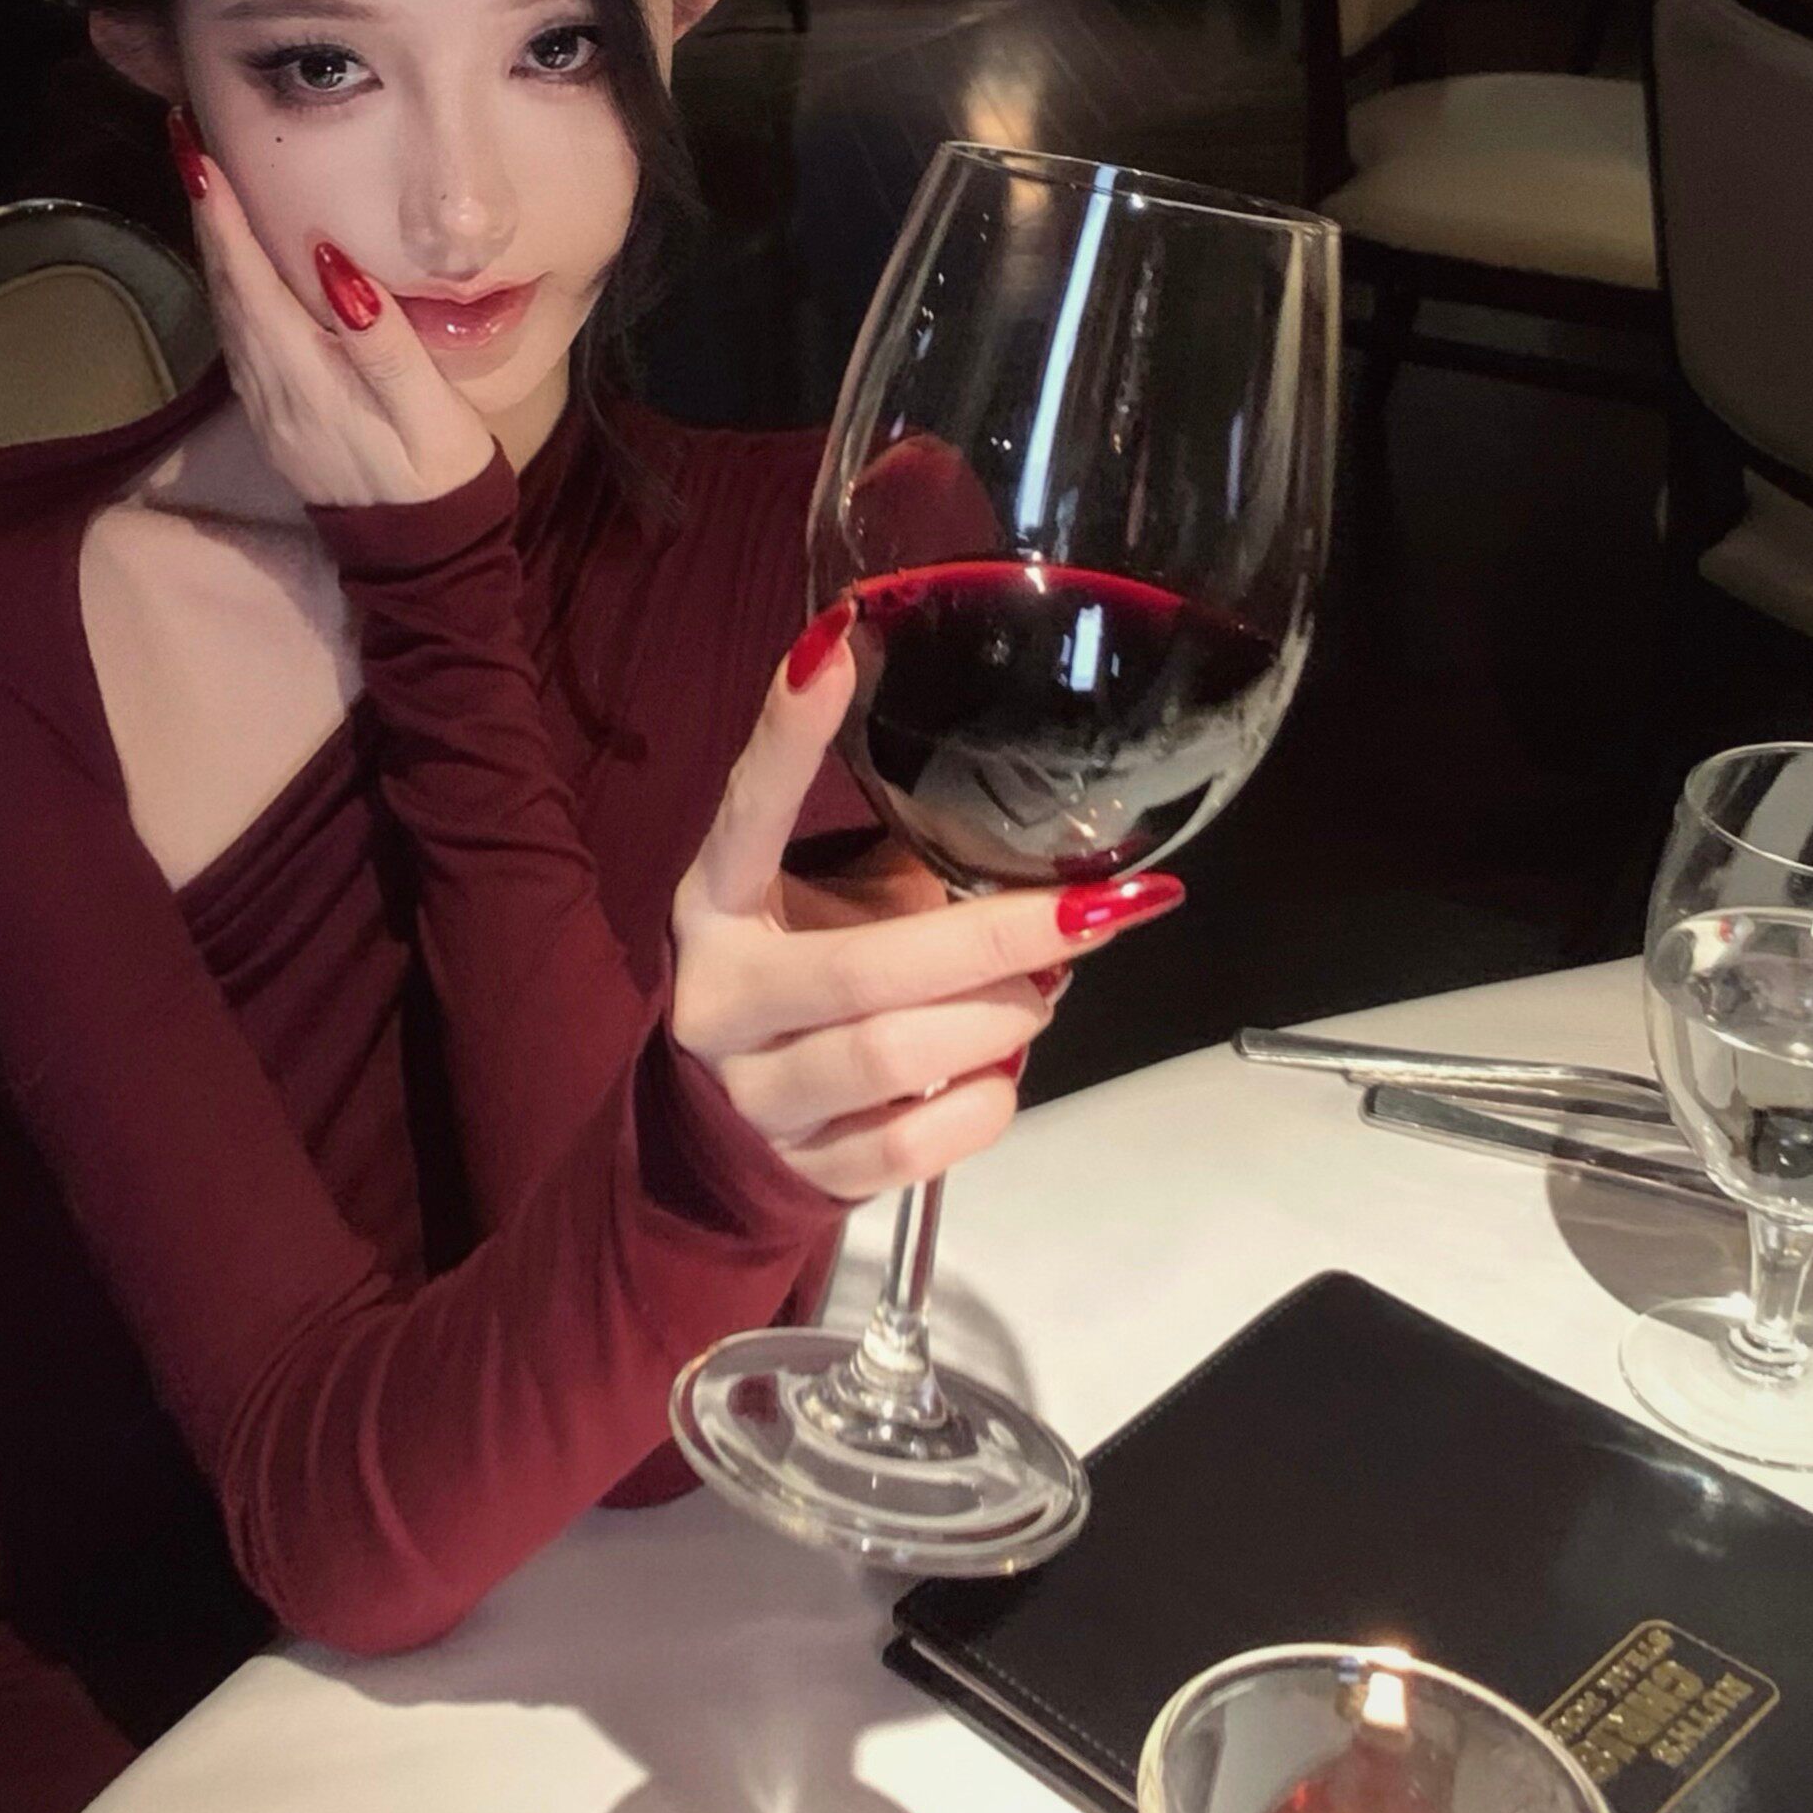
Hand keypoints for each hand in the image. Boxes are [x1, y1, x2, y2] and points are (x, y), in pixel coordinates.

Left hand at [170, 111, 498, 513]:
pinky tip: (234, 265)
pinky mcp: (276, 418)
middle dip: (205, 212)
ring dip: (212, 246)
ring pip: (224, 312)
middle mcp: (270, 389)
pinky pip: (237, 338)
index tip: (197, 151)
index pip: (250, 279)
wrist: (424, 562)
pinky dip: (228, 287)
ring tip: (204, 184)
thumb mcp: (426, 414)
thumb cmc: (438, 479)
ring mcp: (267, 407)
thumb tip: (336, 266)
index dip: (223, 213)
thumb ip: (382, 342)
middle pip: (225, 287)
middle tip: (187, 140)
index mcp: (304, 378)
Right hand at [670, 607, 1182, 1204]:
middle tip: (1093, 913)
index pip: (748, 807)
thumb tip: (1049, 810)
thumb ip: (905, 856)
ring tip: (1047, 989)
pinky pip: (916, 1141)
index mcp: (718, 901)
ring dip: (1001, 1019)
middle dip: (1000, 937)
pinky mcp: (805, 1170)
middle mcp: (720, 996)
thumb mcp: (826, 899)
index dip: (787, 731)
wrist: (731, 1126)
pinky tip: (1004, 1067)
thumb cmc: (807, 972)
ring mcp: (756, 1094)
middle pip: (865, 970)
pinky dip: (984, 1101)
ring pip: (896, 1056)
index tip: (837, 642)